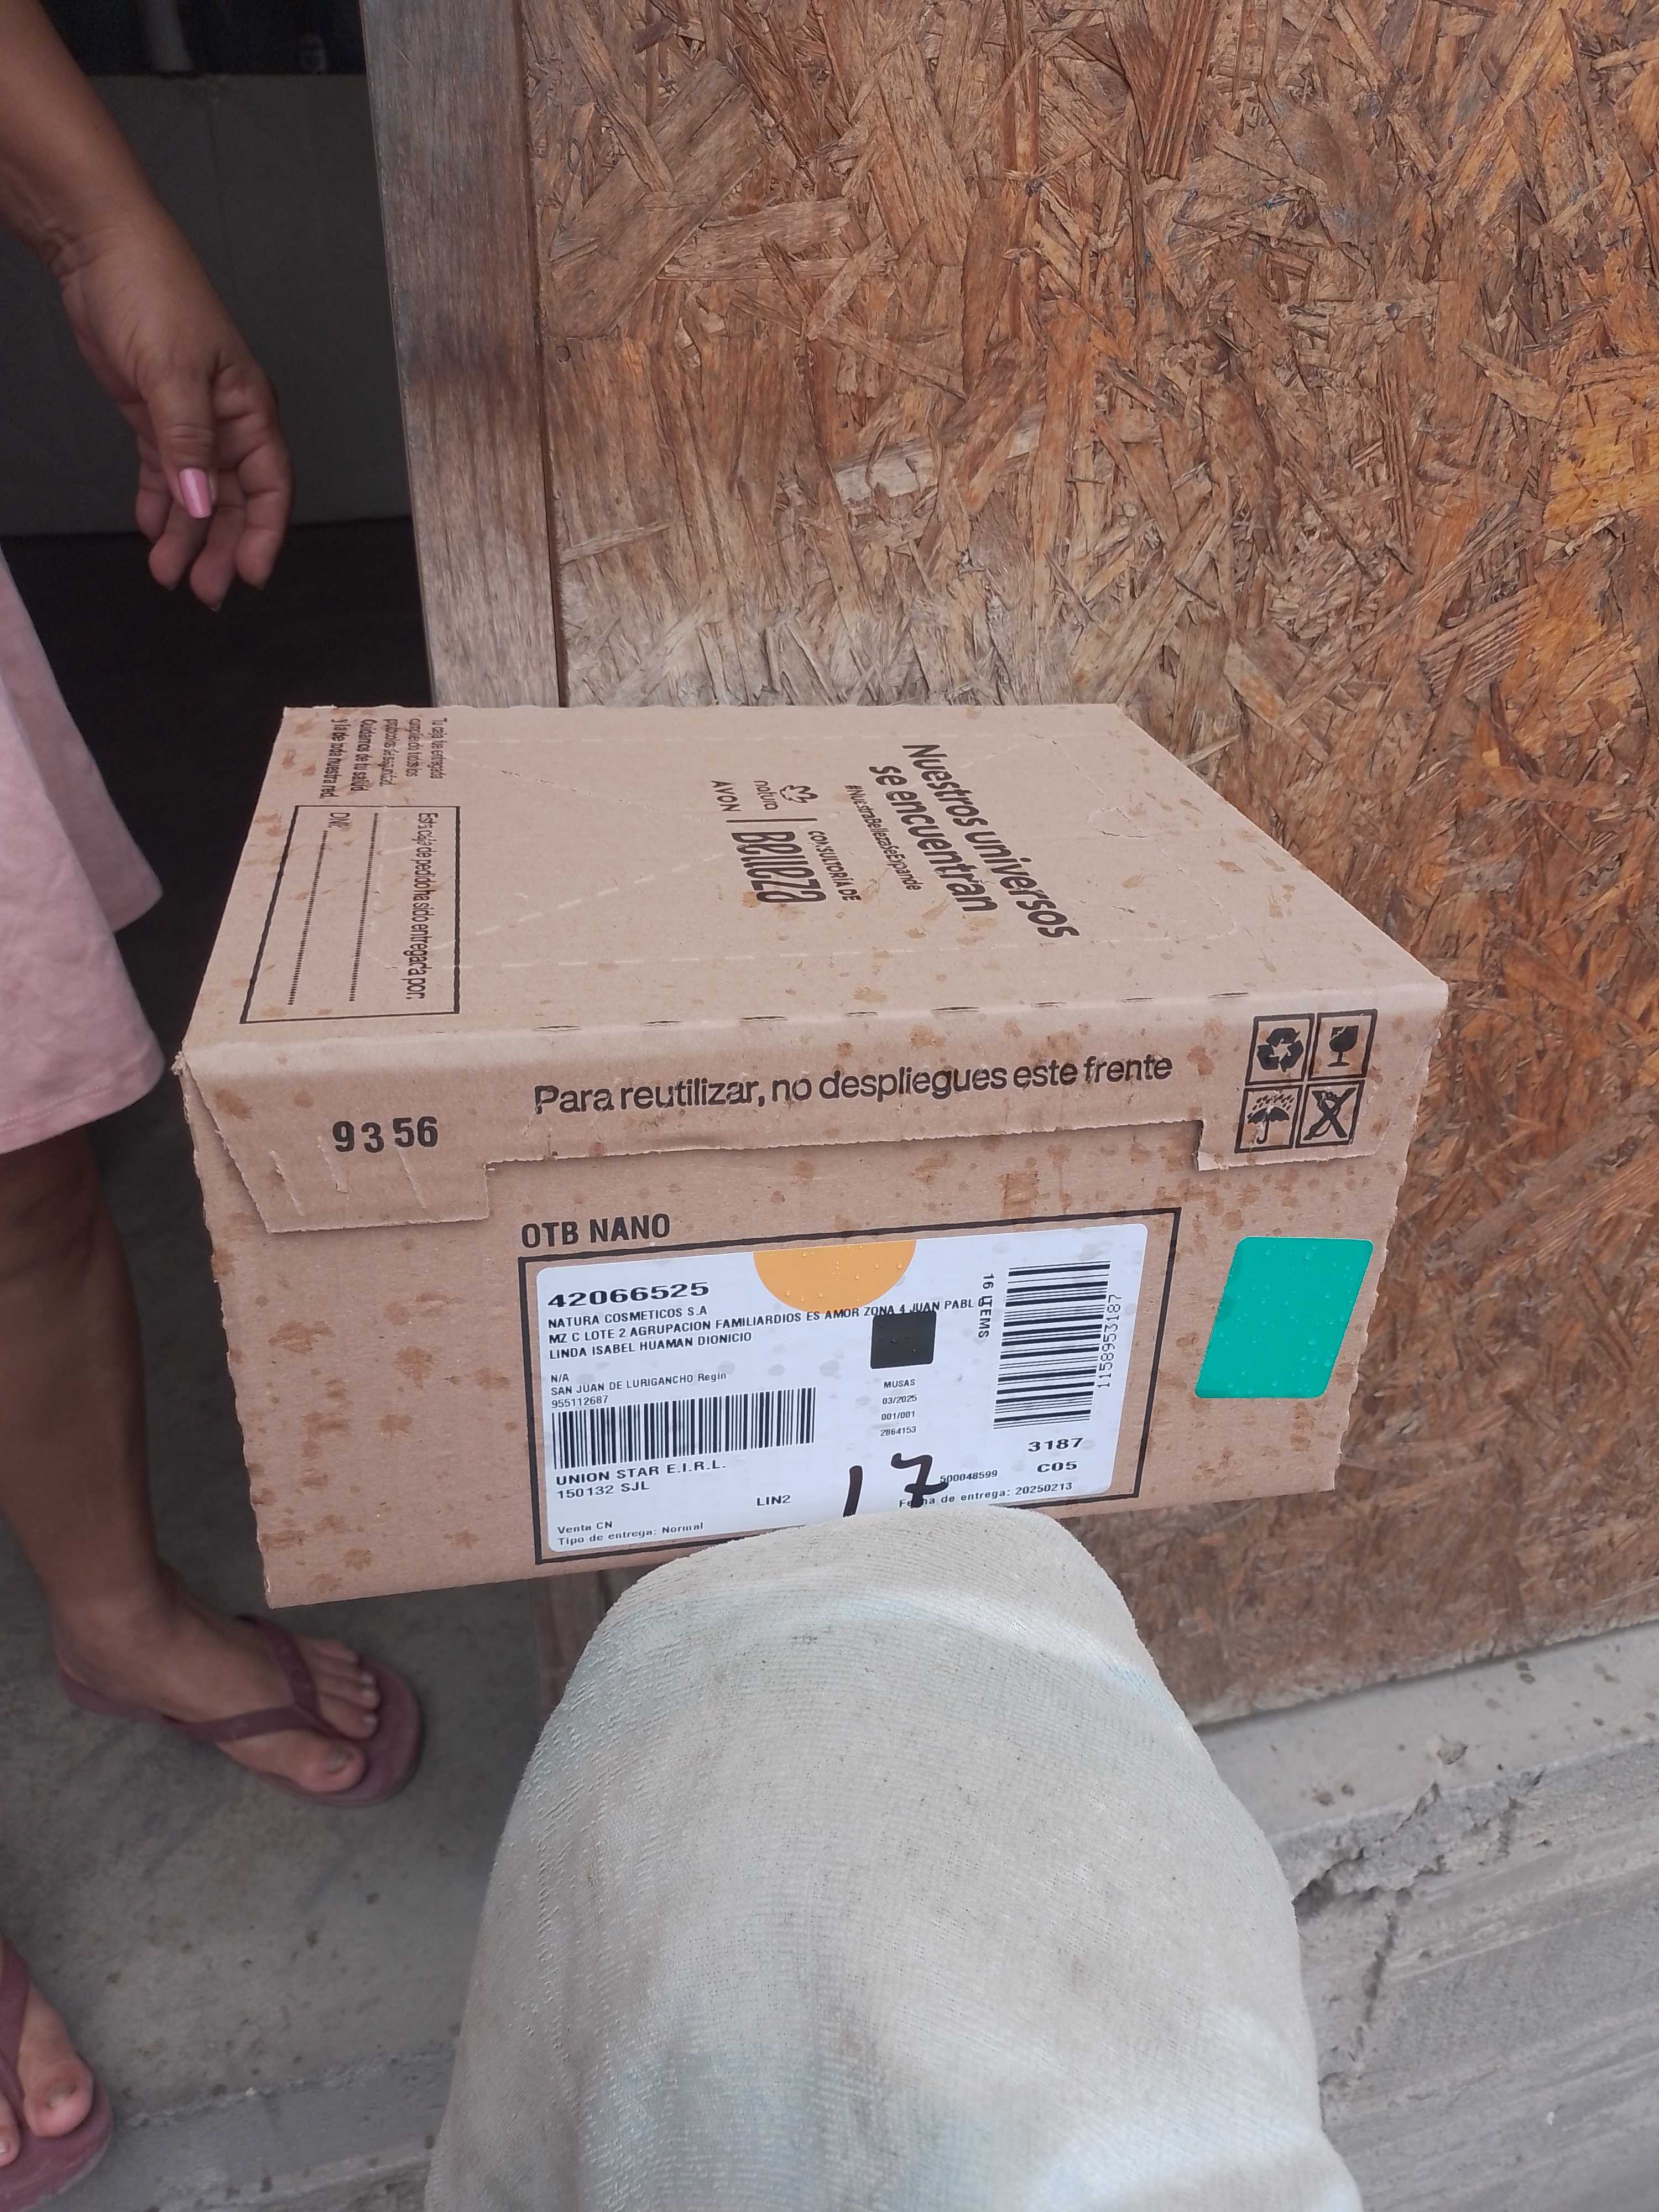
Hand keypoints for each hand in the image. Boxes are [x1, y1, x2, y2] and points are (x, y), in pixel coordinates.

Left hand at [55, 209, 292, 605]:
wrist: (101, 249)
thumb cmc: (152, 294)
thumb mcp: (172, 372)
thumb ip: (187, 442)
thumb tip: (197, 503)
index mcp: (249, 410)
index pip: (269, 485)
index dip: (263, 534)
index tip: (249, 574)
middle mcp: (228, 422)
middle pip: (234, 501)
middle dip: (220, 547)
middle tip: (203, 591)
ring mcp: (192, 421)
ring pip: (197, 494)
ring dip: (186, 535)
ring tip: (167, 574)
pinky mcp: (155, 415)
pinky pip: (165, 473)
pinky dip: (159, 503)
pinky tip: (151, 531)